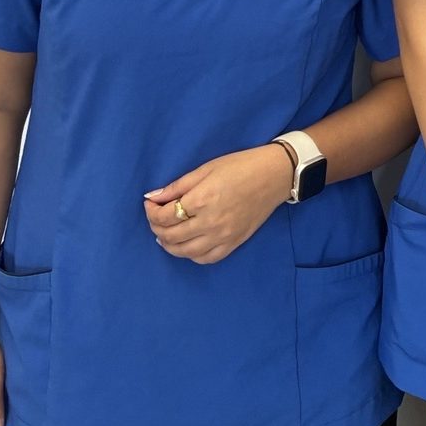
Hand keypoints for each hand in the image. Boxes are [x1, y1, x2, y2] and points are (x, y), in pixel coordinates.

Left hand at [144, 145, 294, 264]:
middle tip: (156, 218)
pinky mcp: (234, 243)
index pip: (165, 216)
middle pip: (171, 236)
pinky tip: (187, 245)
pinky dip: (191, 255)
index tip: (150, 204)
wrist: (274, 175)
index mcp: (202, 199)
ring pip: (185, 252)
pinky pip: (206, 259)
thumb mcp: (206, 168)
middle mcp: (210, 222)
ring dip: (169, 245)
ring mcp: (223, 236)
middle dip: (156, 228)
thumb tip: (152, 197)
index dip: (151, 212)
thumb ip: (177, 186)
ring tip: (165, 234)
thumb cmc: (240, 166)